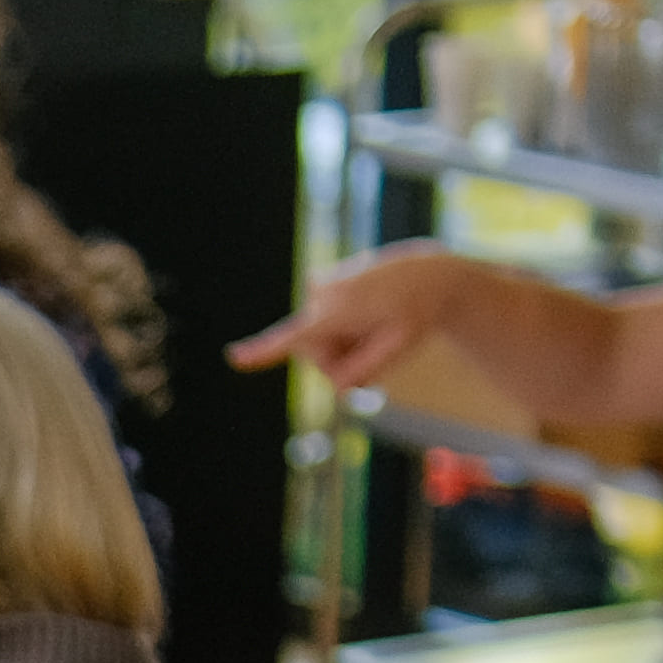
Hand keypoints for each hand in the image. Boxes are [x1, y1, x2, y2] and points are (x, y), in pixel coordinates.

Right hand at [226, 244, 463, 390]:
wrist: (428, 274)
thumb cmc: (417, 312)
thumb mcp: (399, 347)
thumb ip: (365, 372)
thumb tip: (337, 388)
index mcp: (337, 312)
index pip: (294, 338)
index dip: (262, 352)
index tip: (234, 357)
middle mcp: (320, 296)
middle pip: (315, 354)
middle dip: (339, 359)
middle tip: (376, 343)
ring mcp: (318, 287)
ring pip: (318, 339)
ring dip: (343, 342)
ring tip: (373, 325)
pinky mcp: (319, 283)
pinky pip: (322, 323)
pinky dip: (341, 327)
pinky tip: (365, 313)